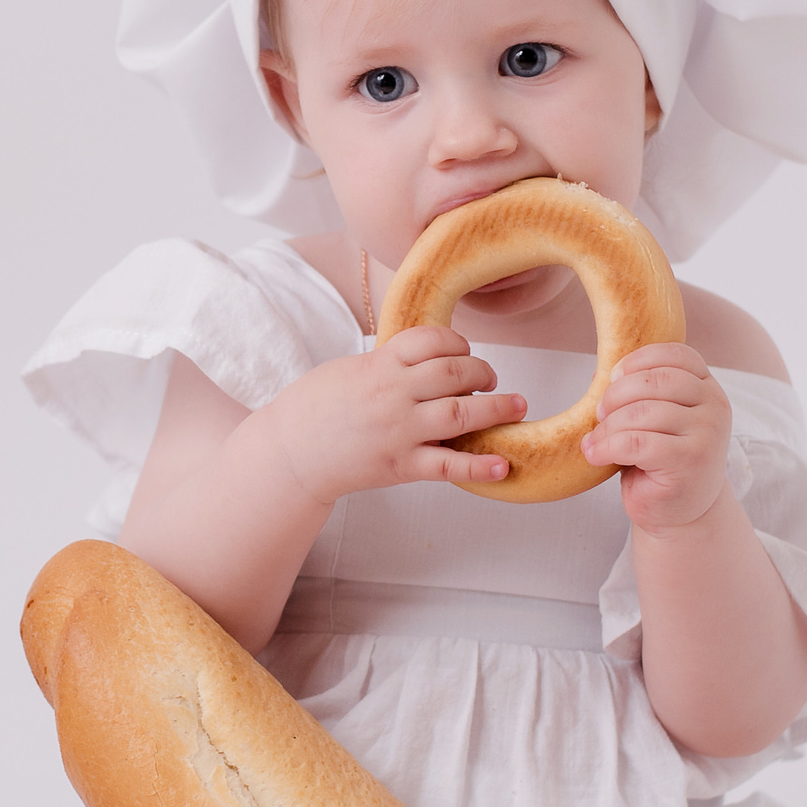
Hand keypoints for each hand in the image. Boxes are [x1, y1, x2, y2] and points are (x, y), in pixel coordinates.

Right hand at [264, 326, 526, 503]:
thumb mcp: (350, 369)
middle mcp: (394, 394)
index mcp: (380, 365)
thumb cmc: (315, 407)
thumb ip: (388, 364)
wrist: (290, 452)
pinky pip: (448, 466)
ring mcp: (399, 431)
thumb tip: (424, 360)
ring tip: (517, 406)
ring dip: (496, 409)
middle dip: (483, 373)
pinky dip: (479, 466)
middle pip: (455, 374)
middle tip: (492, 380)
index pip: (433, 340)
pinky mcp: (400, 466)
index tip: (464, 352)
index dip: (458, 344)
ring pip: (460, 414)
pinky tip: (503, 466)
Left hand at [582, 342, 732, 531]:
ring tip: (596, 440)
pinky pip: (636, 442)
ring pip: (642, 412)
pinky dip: (607, 446)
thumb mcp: (653, 419)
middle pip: (654, 381)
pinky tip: (595, 455)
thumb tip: (599, 370)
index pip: (675, 355)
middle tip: (599, 415)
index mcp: (707, 387)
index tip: (614, 378)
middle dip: (616, 395)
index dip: (638, 361)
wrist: (680, 512)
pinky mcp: (689, 461)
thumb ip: (636, 392)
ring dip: (608, 426)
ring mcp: (707, 434)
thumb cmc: (661, 460)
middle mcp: (715, 406)